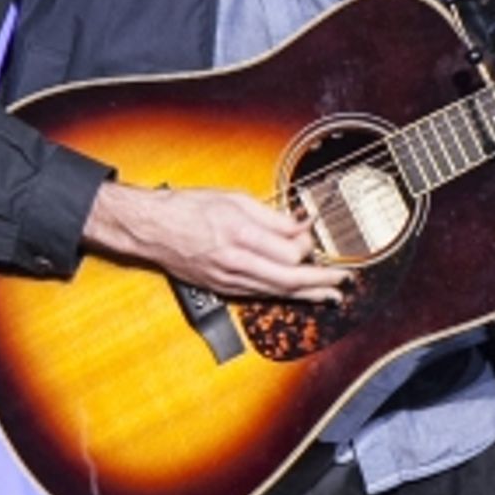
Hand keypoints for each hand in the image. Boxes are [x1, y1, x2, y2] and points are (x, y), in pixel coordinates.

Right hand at [83, 181, 345, 301]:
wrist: (150, 229)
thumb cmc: (187, 207)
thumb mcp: (233, 199)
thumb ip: (271, 215)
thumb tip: (301, 224)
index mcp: (239, 233)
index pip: (289, 252)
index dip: (309, 248)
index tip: (316, 236)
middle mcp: (235, 261)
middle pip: (289, 280)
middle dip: (321, 280)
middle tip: (344, 278)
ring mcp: (228, 279)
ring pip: (277, 292)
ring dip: (309, 294)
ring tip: (332, 294)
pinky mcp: (223, 288)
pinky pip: (261, 294)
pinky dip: (284, 295)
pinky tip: (300, 295)